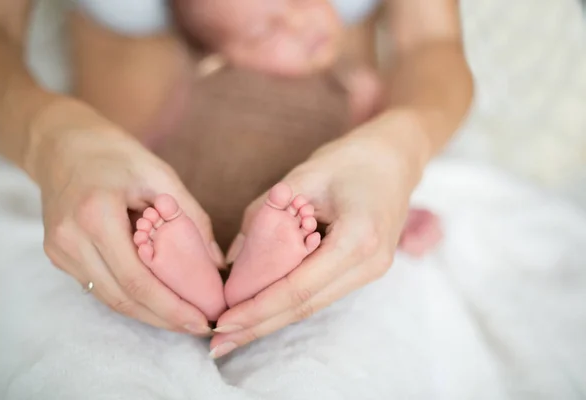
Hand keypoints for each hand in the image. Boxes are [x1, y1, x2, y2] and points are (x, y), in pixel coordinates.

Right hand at [30, 100, 221, 334]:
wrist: (61, 142)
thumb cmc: (115, 153)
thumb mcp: (159, 175)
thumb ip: (190, 219)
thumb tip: (217, 263)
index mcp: (96, 215)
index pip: (137, 280)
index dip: (171, 308)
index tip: (202, 321)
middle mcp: (71, 239)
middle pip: (122, 298)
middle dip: (164, 318)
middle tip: (198, 327)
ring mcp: (60, 250)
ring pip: (109, 298)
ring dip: (147, 313)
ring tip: (182, 319)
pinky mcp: (57, 254)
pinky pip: (98, 286)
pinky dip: (129, 297)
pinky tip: (155, 299)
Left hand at [210, 112, 429, 355]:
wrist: (395, 156)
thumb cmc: (350, 158)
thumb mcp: (302, 177)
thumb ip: (265, 216)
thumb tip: (232, 259)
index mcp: (358, 238)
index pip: (299, 287)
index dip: (258, 308)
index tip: (222, 322)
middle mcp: (370, 263)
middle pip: (306, 306)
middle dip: (259, 325)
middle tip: (218, 344)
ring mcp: (372, 270)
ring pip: (314, 304)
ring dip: (272, 319)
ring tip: (234, 332)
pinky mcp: (366, 269)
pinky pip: (322, 292)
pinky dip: (290, 302)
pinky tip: (264, 309)